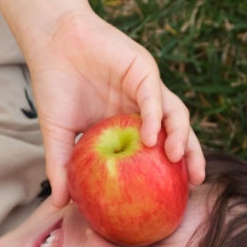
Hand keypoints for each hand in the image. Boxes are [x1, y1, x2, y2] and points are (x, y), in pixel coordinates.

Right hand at [25, 6, 206, 204]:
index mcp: (129, 123)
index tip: (176, 198)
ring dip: (180, 136)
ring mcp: (146, 88)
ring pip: (175, 113)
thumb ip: (61, 167)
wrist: (51, 42)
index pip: (159, 149)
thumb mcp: (58, 134)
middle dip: (191, 157)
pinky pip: (154, 95)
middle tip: (195, 181)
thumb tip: (57, 204)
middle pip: (177, 133)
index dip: (171, 171)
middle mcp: (144, 107)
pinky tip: (150, 137)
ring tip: (176, 158)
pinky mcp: (143, 69)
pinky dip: (154, 116)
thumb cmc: (55, 85)